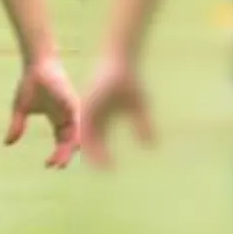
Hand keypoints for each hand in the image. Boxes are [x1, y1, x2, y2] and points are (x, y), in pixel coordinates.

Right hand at [5, 54, 80, 168]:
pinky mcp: (74, 104)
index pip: (61, 142)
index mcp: (58, 120)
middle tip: (57, 167)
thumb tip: (6, 143)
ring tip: (62, 160)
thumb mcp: (20, 109)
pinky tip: (73, 145)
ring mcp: (73, 112)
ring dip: (70, 149)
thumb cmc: (29, 84)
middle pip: (70, 142)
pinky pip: (78, 123)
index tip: (48, 165)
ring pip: (77, 135)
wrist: (36, 66)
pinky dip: (77, 134)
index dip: (56, 155)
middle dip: (64, 156)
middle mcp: (68, 118)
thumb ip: (16, 126)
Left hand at [79, 54, 153, 168]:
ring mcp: (87, 107)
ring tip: (81, 161)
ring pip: (82, 131)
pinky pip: (84, 119)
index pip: (98, 142)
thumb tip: (151, 146)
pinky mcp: (87, 100)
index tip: (107, 171)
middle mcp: (91, 114)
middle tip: (92, 171)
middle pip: (86, 139)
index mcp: (101, 118)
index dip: (101, 156)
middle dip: (89, 155)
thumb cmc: (130, 82)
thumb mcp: (139, 108)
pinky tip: (84, 142)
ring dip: (82, 146)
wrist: (122, 61)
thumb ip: (143, 126)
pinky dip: (85, 131)